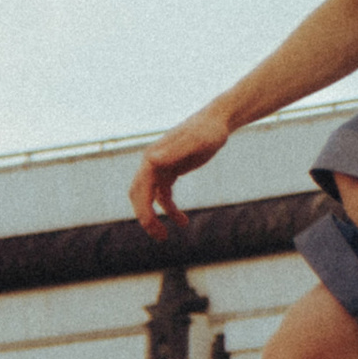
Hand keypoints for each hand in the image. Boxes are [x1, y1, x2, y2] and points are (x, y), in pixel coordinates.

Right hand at [130, 102, 233, 237]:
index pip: (140, 188)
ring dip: (155, 218)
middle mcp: (152, 162)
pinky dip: (169, 210)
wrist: (217, 122)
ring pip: (149, 198)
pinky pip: (164, 196)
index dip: (143, 209)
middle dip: (146, 218)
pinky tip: (182, 221)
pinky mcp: (171, 171)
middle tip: (159, 237)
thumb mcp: (195, 141)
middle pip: (139, 195)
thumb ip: (174, 151)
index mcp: (153, 157)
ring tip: (165, 237)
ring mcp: (160, 167)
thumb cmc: (208, 131)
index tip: (150, 226)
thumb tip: (150, 161)